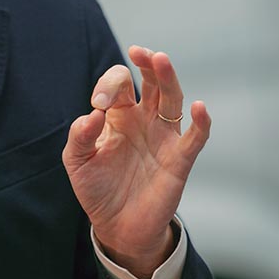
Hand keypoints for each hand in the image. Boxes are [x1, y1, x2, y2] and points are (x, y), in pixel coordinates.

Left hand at [62, 45, 210, 278]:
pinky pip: (195, 138)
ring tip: (160, 60)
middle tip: (141, 52)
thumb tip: (93, 114)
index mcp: (119, 116)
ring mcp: (164, 138)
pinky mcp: (179, 160)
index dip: (109, 85)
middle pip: (152, 84)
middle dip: (147, 65)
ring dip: (169, 80)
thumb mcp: (77, 161)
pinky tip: (199, 107)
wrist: (117, 225)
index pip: (120, 85)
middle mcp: (144, 121)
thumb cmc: (97, 189)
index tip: (98, 103)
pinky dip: (201, 123)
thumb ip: (79, 136)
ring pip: (173, 101)